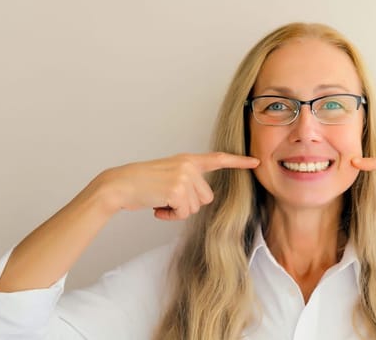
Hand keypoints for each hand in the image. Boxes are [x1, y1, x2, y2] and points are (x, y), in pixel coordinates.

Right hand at [96, 152, 259, 219]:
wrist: (120, 185)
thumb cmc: (142, 184)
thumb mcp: (169, 174)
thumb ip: (188, 180)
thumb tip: (202, 198)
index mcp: (187, 160)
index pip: (218, 159)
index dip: (238, 161)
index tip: (255, 162)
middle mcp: (188, 165)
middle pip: (207, 197)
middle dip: (189, 204)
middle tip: (168, 199)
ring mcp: (184, 176)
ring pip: (195, 207)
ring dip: (178, 211)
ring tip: (161, 201)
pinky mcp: (177, 189)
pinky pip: (183, 213)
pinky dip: (170, 215)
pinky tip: (158, 207)